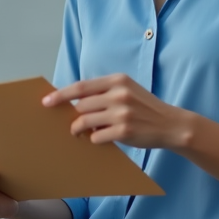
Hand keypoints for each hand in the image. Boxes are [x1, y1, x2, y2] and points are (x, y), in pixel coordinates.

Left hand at [42, 73, 194, 148]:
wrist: (171, 124)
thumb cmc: (144, 108)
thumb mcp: (127, 90)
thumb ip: (104, 92)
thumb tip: (73, 101)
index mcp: (117, 80)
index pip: (81, 87)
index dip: (60, 94)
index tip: (46, 102)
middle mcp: (119, 94)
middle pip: (80, 106)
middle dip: (75, 116)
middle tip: (76, 123)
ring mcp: (122, 113)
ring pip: (85, 121)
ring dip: (80, 129)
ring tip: (82, 132)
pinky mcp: (124, 131)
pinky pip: (96, 136)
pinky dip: (95, 139)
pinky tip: (102, 138)